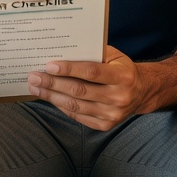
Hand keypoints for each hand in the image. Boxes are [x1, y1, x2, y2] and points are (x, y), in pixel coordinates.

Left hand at [27, 46, 143, 130]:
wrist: (142, 92)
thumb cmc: (122, 68)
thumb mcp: (114, 55)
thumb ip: (92, 53)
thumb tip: (62, 51)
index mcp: (122, 76)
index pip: (91, 72)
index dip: (69, 69)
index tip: (49, 65)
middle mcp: (119, 97)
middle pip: (79, 91)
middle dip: (53, 83)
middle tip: (34, 76)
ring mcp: (112, 114)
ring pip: (75, 106)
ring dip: (52, 96)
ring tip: (36, 87)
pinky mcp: (105, 125)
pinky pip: (78, 116)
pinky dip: (61, 106)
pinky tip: (50, 97)